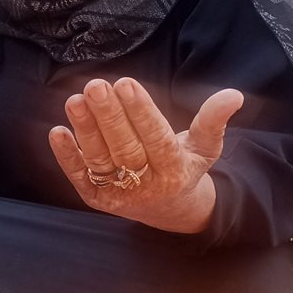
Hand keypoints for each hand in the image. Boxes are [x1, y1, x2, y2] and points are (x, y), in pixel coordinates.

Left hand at [49, 77, 243, 233]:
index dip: (140, 112)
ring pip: (100, 160)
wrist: (169, 210)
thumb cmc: (185, 166)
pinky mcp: (98, 198)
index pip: (156, 138)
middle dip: (109, 116)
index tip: (126, 83)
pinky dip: (67, 156)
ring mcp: (119, 193)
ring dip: (86, 131)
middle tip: (96, 86)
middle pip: (125, 147)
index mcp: (174, 170)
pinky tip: (57, 131)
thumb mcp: (205, 147)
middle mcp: (146, 185)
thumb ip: (213, 121)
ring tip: (76, 101)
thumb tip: (234, 95)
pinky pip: (80, 176)